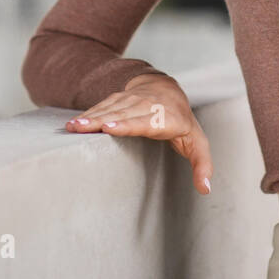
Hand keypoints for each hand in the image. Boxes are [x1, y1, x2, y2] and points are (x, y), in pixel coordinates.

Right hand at [65, 74, 213, 195]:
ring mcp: (131, 100)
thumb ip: (202, 165)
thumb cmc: (182, 121)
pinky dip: (88, 114)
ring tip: (73, 126)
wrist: (167, 88)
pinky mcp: (119, 98)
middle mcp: (146, 106)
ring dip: (90, 117)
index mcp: (166, 119)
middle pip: (122, 114)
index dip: (127, 124)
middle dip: (101, 121)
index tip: (110, 128)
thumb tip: (204, 190)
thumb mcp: (198, 143)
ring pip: (110, 108)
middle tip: (81, 128)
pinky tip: (74, 123)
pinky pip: (103, 106)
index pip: (144, 121)